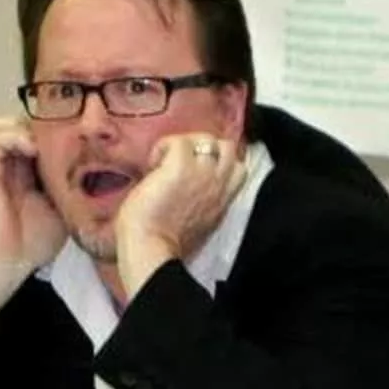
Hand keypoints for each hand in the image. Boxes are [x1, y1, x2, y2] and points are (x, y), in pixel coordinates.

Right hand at [0, 115, 65, 269]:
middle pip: (16, 124)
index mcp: (26, 173)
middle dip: (37, 124)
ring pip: (0, 125)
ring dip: (21, 126)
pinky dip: (13, 136)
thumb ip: (72, 189)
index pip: (34, 137)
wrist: (8, 263)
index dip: (51, 130)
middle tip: (59, 134)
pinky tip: (31, 149)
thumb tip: (101, 177)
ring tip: (41, 143)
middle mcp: (9, 166)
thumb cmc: (32, 243)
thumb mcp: (64, 210)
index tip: (75, 135)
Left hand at [116, 134, 246, 298]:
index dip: (220, 162)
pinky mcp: (181, 165)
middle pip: (229, 148)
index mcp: (222, 201)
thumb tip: (183, 187)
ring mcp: (203, 172)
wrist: (150, 249)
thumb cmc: (163, 246)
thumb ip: (200, 203)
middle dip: (207, 148)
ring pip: (208, 139)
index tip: (197, 170)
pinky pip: (177, 141)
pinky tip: (153, 165)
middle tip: (182, 161)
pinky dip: (163, 147)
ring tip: (168, 161)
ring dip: (187, 144)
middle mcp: (218, 184)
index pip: (239, 169)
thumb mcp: (197, 224)